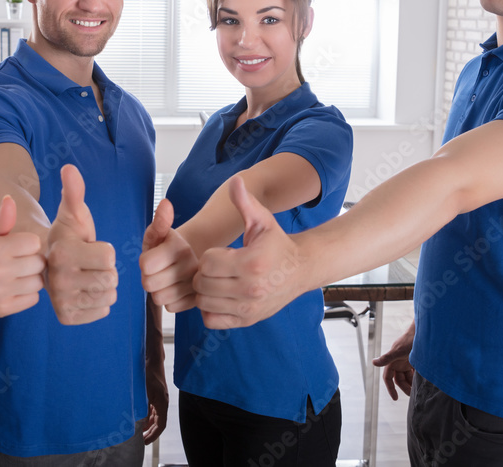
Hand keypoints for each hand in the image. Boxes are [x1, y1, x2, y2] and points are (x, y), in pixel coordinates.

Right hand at [0, 195, 44, 316]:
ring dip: (31, 278)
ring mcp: (0, 292)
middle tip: (18, 262)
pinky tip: (14, 288)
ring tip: (17, 275)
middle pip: (39, 263)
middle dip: (32, 261)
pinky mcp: (3, 309)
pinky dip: (27, 294)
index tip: (18, 248)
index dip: (28, 244)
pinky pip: (33, 299)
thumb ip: (1, 219)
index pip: (33, 243)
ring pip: (38, 282)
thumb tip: (9, 199)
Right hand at [46, 165, 117, 324]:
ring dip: (105, 286)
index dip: (105, 251)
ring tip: (88, 276)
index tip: (88, 247)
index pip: (109, 258)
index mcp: (62, 254)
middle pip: (111, 279)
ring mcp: (61, 302)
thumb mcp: (72, 214)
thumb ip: (74, 192)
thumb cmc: (69, 236)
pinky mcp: (67, 317)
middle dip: (107, 270)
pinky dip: (99, 302)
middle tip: (90, 264)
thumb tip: (69, 168)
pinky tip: (86, 291)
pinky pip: (103, 311)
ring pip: (109, 296)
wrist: (51, 264)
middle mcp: (58, 281)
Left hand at [139, 199, 197, 312]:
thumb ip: (160, 221)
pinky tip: (174, 288)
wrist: (188, 258)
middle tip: (158, 269)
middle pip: (150, 284)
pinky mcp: (197, 300)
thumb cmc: (166, 245)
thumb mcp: (159, 231)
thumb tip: (165, 204)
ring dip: (158, 290)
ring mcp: (197, 285)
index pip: (144, 266)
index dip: (144, 262)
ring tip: (166, 278)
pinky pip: (171, 308)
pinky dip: (169, 300)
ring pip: (160, 298)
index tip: (153, 256)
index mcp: (180, 247)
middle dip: (148, 278)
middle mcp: (192, 266)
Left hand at [143, 320, 168, 443]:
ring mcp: (159, 396)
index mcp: (162, 400)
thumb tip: (138, 418)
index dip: (153, 435)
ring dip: (149, 424)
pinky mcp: (155, 392)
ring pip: (156, 415)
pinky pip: (153, 408)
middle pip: (158, 421)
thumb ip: (142, 402)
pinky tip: (140, 419)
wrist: (151, 354)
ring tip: (139, 432)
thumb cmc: (147, 368)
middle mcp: (162, 400)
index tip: (145, 441)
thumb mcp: (143, 387)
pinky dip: (148, 416)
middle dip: (150, 432)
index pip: (161, 423)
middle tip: (140, 440)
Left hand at [193, 177, 304, 329]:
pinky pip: (211, 320)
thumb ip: (245, 202)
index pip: (207, 262)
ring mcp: (248, 309)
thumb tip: (235, 181)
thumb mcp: (263, 220)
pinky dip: (210, 309)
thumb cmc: (277, 243)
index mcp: (251, 263)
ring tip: (219, 281)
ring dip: (206, 291)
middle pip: (202, 283)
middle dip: (205, 273)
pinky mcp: (246, 321)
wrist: (300, 270)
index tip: (223, 253)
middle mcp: (250, 289)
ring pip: (204, 302)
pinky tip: (221, 296)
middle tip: (217, 267)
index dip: (210, 255)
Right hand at [372, 323, 415, 400]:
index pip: (388, 378)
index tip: (395, 398)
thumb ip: (386, 358)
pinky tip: (422, 381)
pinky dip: (416, 378)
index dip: (390, 388)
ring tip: (417, 388)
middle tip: (412, 394)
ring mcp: (407, 362)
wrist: (422, 332)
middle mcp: (398, 362)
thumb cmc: (409, 339)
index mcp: (392, 361)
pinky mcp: (414, 361)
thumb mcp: (398, 351)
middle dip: (404, 387)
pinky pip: (414, 373)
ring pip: (407, 377)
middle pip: (399, 379)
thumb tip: (374, 362)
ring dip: (411, 383)